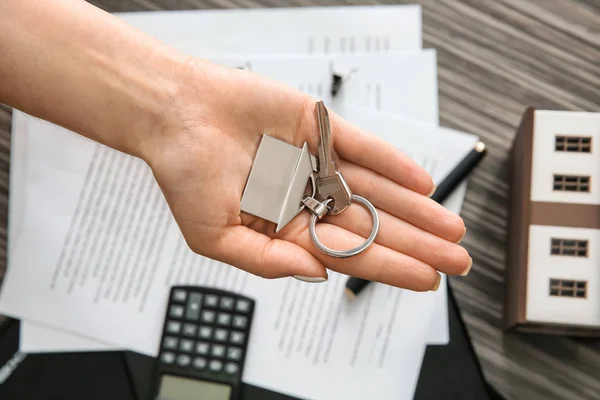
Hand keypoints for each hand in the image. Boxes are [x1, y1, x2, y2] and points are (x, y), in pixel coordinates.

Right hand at [146, 59, 471, 290]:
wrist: (174, 113)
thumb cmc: (185, 174)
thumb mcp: (215, 237)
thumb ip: (267, 261)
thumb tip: (317, 275)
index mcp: (286, 229)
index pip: (347, 254)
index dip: (389, 268)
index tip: (427, 280)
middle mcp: (307, 197)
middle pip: (372, 226)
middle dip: (416, 245)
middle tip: (457, 260)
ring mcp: (316, 163)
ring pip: (375, 189)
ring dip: (414, 209)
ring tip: (452, 228)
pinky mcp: (319, 128)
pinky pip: (361, 146)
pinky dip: (391, 163)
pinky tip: (421, 182)